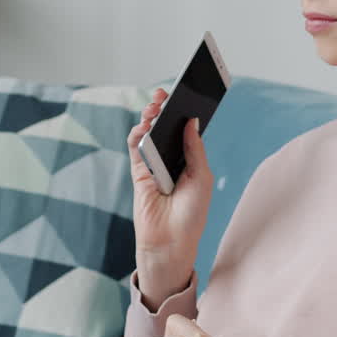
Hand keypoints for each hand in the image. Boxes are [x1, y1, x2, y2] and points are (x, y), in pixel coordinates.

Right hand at [126, 89, 214, 302]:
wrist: (172, 242)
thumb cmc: (192, 215)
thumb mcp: (200, 178)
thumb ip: (195, 149)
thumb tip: (191, 121)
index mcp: (190, 161)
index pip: (186, 131)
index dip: (185, 113)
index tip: (187, 94)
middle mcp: (172, 161)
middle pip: (166, 129)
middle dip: (165, 110)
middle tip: (165, 95)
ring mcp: (154, 166)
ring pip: (149, 135)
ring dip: (149, 119)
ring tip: (154, 107)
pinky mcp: (139, 174)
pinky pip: (135, 149)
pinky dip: (137, 135)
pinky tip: (142, 127)